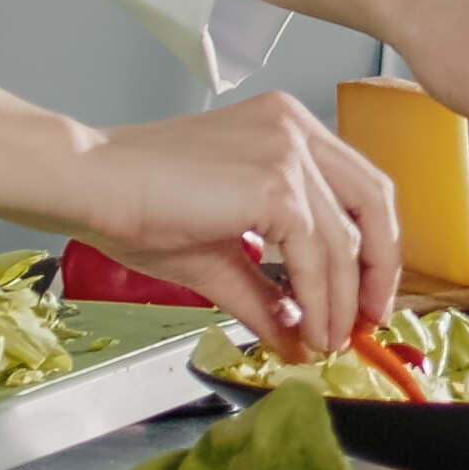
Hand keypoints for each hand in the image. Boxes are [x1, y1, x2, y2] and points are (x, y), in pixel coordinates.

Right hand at [59, 91, 400, 362]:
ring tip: (326, 341)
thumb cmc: (136, 204)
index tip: (366, 296)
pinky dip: (318, 299)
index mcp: (286, 128)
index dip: (373, 245)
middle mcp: (295, 128)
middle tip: (367, 322)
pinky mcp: (274, 182)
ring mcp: (287, 150)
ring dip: (341, 302)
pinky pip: (316, 253)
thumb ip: (267, 290)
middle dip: (378, 271)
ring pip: (345, 238)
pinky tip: (304, 328)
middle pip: (374, 201)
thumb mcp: (219, 252)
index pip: (359, 186)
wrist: (91, 185)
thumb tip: (297, 337)